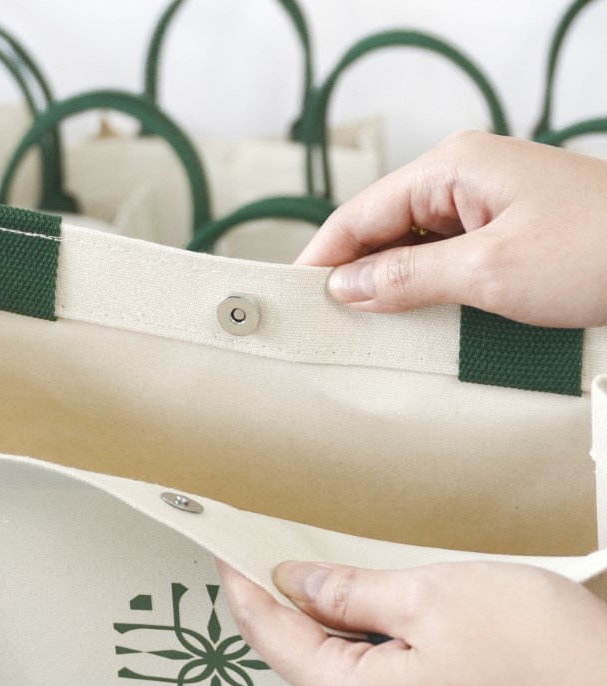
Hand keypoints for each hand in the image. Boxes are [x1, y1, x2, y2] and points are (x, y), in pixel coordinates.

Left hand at [217, 559, 606, 685]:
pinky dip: (366, 641)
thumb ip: (351, 593)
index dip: (246, 594)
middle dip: (285, 605)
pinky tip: (373, 609)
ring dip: (329, 621)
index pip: (275, 640)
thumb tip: (298, 584)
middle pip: (305, 658)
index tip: (227, 560)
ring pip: (344, 668)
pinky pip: (380, 681)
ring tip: (319, 572)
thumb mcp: (429, 598)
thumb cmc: (541, 654)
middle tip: (268, 555)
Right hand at [297, 130, 606, 327]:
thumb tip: (345, 287)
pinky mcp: (503, 233)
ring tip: (365, 331)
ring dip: (390, 287)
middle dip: (354, 275)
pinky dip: (425, 290)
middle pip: (383, 229)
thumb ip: (407, 276)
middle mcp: (463, 178)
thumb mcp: (489, 270)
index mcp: (453, 166)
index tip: (295, 298)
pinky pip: (444, 260)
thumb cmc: (599, 251)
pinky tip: (414, 321)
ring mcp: (484, 205)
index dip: (324, 256)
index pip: (362, 212)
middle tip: (327, 325)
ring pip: (412, 248)